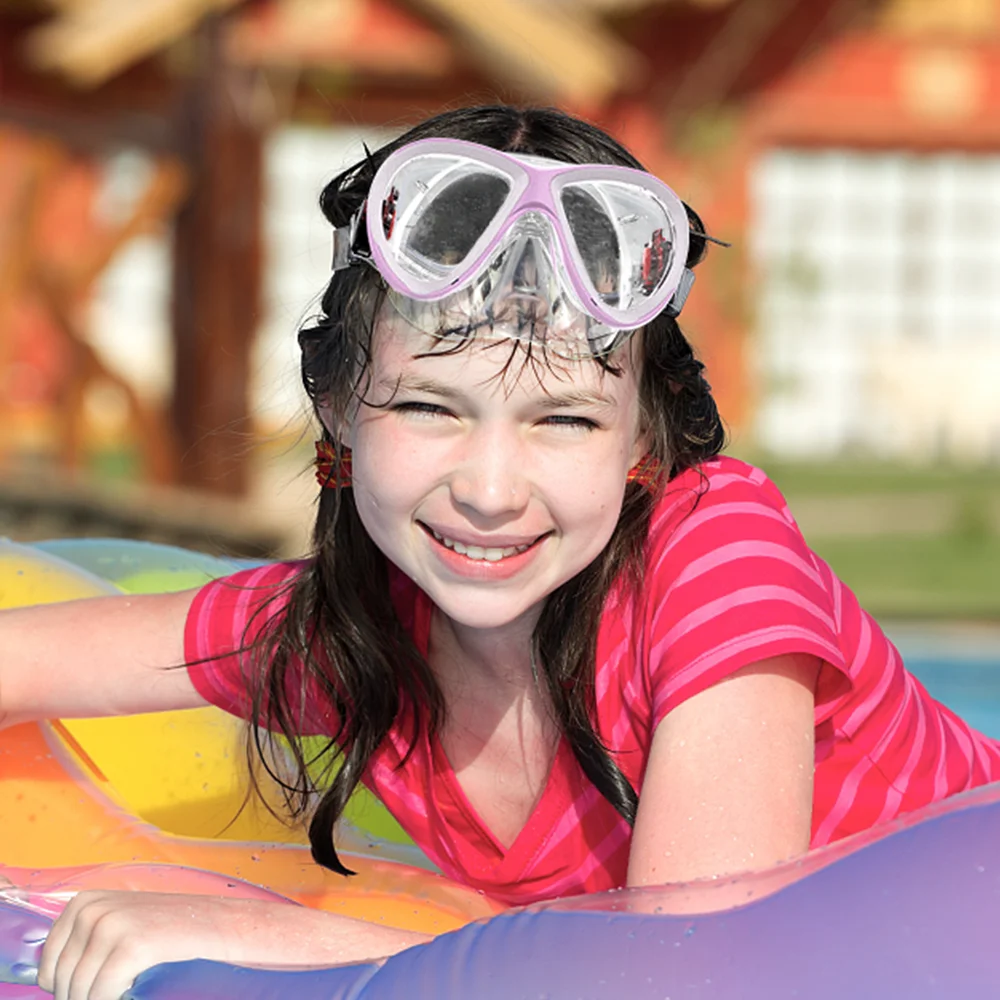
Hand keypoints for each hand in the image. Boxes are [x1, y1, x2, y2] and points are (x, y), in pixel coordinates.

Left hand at [37, 890, 305, 999]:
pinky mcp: (131, 946)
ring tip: (130, 986)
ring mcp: (111, 925)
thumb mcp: (121, 926)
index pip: (47, 966)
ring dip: (99, 999)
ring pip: (78, 993)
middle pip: (61, 982)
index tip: (94, 989)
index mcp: (85, 903)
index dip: (67, 988)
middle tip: (118, 988)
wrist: (225, 928)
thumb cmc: (172, 935)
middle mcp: (93, 910)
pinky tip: (135, 991)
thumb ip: (86, 942)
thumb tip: (51, 981)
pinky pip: (100, 996)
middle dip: (83, 996)